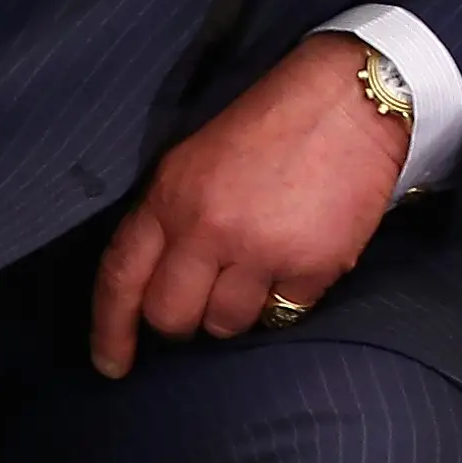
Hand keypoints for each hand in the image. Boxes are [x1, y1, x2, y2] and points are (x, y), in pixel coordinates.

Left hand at [90, 34, 410, 376]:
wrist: (351, 97)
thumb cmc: (273, 122)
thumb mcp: (197, 158)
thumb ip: (171, 215)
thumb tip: (158, 283)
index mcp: (171, 194)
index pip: (121, 277)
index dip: (110, 329)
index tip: (111, 364)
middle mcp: (209, 226)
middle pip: (172, 316)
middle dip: (185, 320)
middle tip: (207, 301)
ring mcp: (262, 249)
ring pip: (228, 325)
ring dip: (240, 310)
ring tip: (261, 270)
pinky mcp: (313, 264)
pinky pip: (286, 313)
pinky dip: (289, 296)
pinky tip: (299, 258)